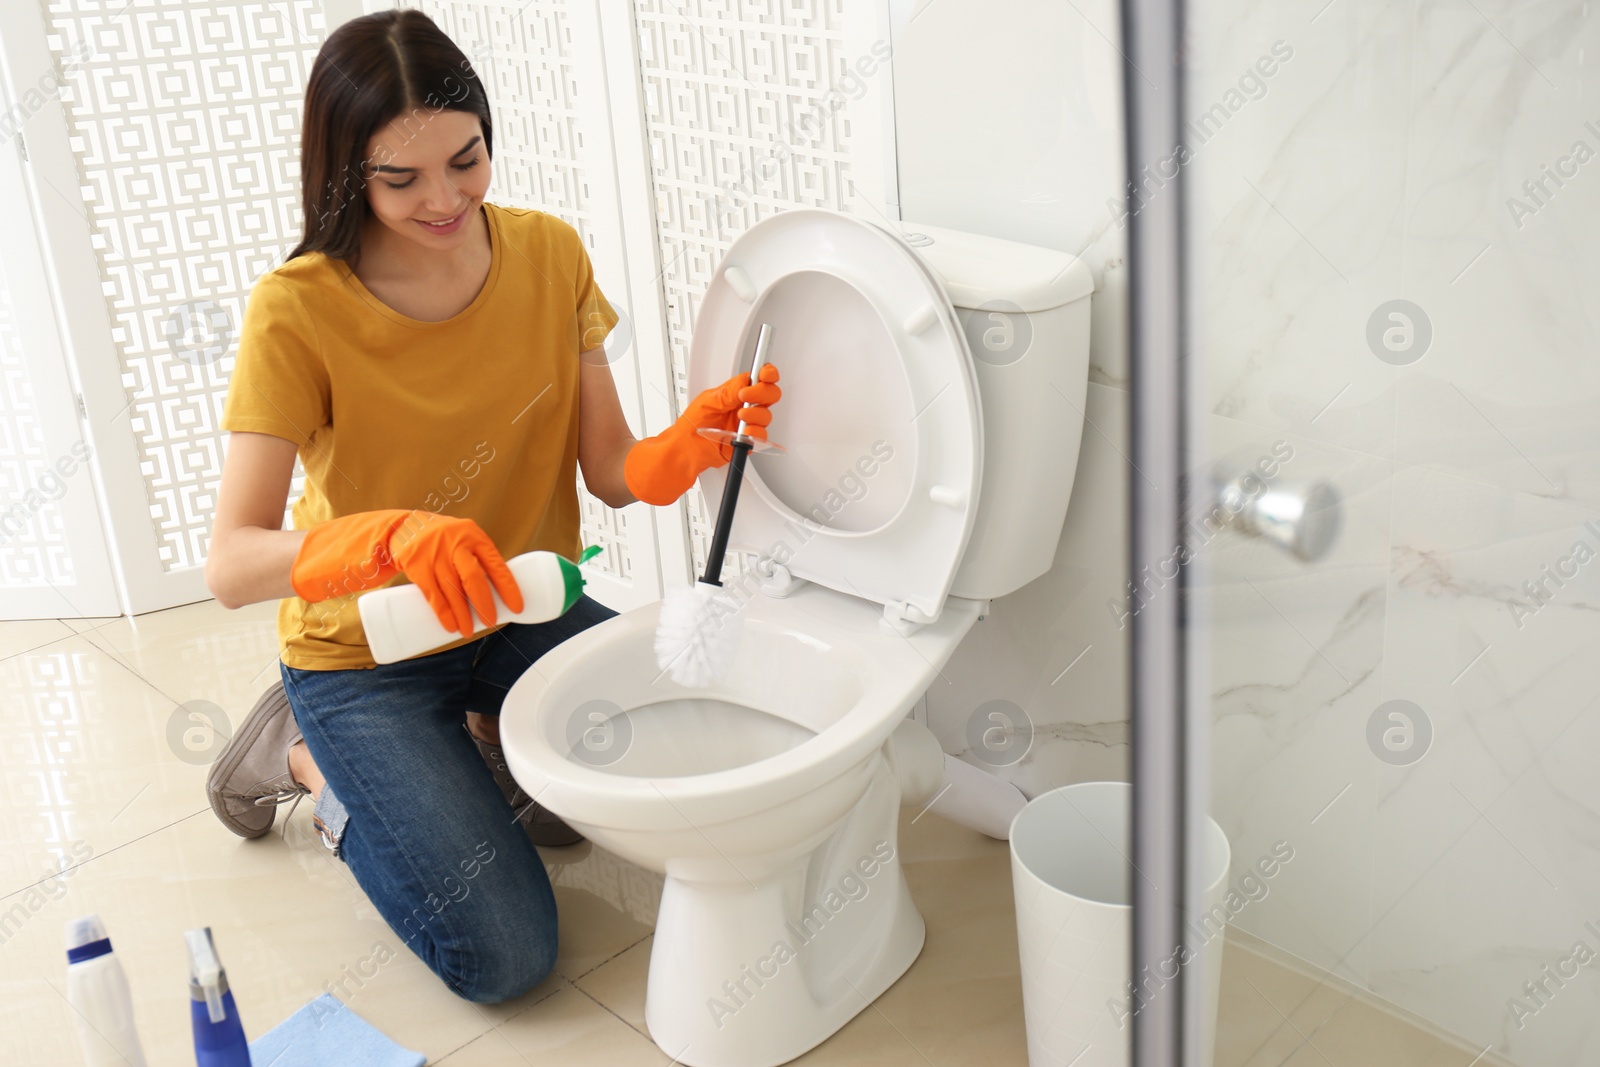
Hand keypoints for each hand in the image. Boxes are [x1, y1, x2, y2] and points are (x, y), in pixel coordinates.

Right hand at [290, 509, 524, 636]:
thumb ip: (480, 560)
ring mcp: (435, 554)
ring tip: (469, 632)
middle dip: (484, 605)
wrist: (404, 527)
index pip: (496, 564)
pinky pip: (433, 594)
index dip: (509, 588)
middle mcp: (456, 544)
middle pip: (474, 579)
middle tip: (491, 623)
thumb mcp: (464, 539)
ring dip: (462, 615)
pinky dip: (443, 613)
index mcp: (475, 537)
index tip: (517, 608)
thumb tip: (502, 594)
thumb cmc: (444, 540)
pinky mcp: (417, 565)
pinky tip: (450, 627)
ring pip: (452, 590)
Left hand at [623, 364, 780, 505]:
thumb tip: (748, 381)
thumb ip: (731, 390)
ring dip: (754, 414)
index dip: (768, 373)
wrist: (687, 450)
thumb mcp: (708, 400)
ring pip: (766, 415)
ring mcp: (748, 424)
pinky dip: (753, 433)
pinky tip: (742, 432)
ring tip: (739, 416)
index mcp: (736, 392)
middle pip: (770, 394)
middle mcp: (745, 407)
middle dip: (762, 393)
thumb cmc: (692, 425)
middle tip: (746, 396)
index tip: (765, 374)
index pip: (760, 378)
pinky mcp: (748, 441)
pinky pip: (761, 436)